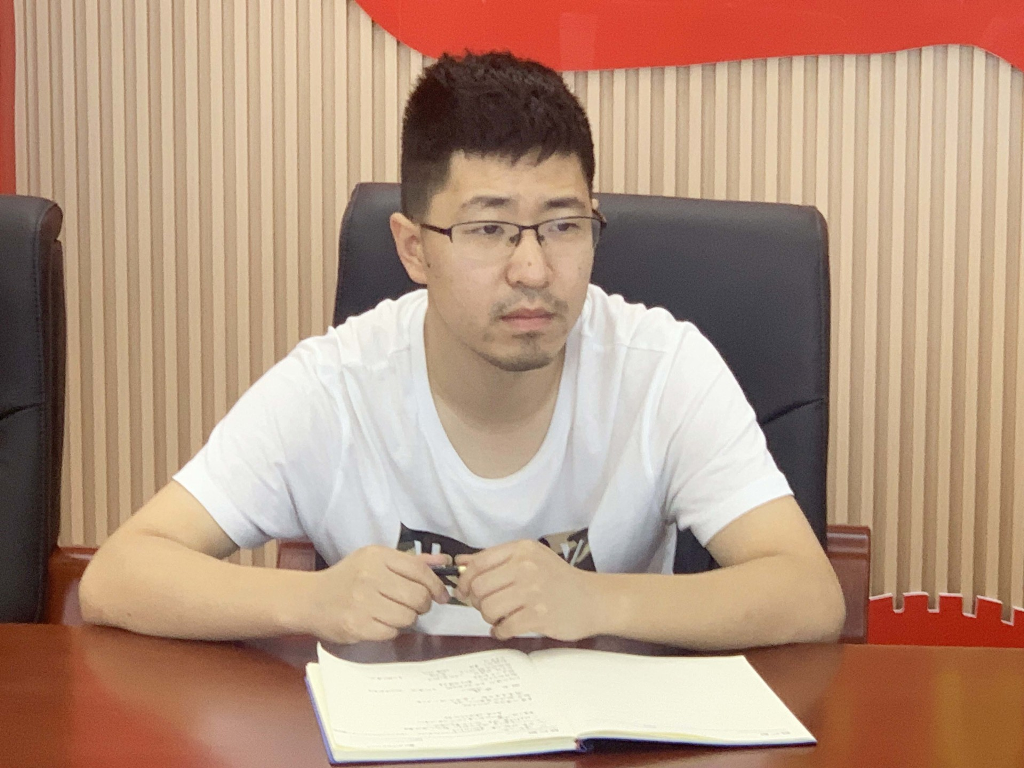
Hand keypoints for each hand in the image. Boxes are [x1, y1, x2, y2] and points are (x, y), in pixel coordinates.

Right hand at [306, 546, 448, 642]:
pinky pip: (391, 632)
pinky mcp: (357, 626)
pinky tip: (379, 622)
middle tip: (414, 605)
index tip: (441, 596)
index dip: (436, 585)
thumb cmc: (348, 578)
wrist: (311, 599)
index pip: (420, 571)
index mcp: (377, 556)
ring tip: (393, 613)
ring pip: (407, 617)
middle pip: (418, 596)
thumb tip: (445, 561)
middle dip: (422, 604)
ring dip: (406, 618)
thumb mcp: (376, 561)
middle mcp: (370, 576)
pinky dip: (390, 630)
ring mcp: (362, 602)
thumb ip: (411, 562)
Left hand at [455, 540, 599, 640]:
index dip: (465, 580)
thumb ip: (495, 560)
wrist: (593, 599)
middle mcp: (527, 567)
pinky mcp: (539, 616)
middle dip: (476, 601)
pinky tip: (507, 628)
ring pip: (488, 608)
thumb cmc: (558, 580)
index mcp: (522, 550)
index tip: (465, 590)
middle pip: (479, 587)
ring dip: (489, 617)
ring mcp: (534, 592)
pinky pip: (504, 627)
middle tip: (486, 606)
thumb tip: (460, 563)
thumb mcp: (529, 559)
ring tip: (500, 617)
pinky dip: (500, 631)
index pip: (478, 563)